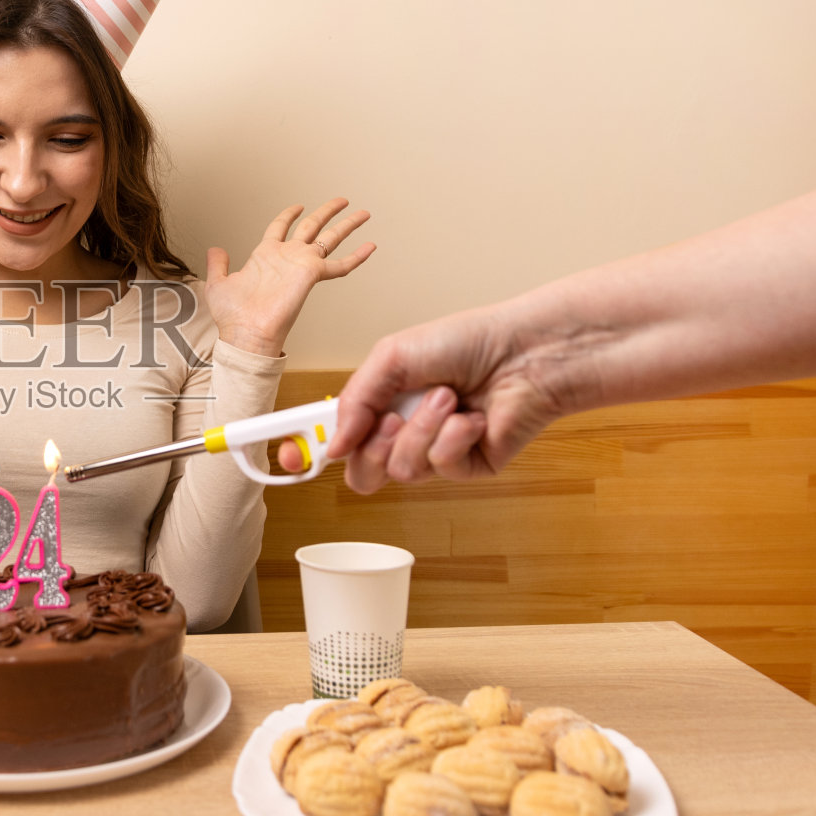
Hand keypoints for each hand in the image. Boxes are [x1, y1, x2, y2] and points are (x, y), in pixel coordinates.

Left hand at [205, 200, 374, 357]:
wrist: (246, 333)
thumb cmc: (233, 317)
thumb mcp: (217, 284)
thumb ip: (218, 265)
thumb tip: (215, 251)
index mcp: (265, 256)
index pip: (280, 227)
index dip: (289, 215)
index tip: (298, 206)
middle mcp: (286, 257)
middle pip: (312, 226)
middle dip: (327, 212)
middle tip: (342, 201)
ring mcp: (300, 265)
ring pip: (329, 239)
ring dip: (347, 225)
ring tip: (363, 213)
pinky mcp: (311, 275)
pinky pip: (339, 265)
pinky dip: (356, 257)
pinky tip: (370, 247)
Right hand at [319, 304, 570, 492]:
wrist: (524, 352)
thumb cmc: (465, 341)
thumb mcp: (392, 356)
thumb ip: (354, 400)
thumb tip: (333, 445)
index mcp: (381, 404)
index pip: (337, 441)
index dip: (310, 452)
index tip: (292, 455)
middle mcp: (404, 432)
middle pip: (363, 474)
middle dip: (372, 447)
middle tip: (391, 418)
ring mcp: (436, 453)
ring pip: (401, 470)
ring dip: (421, 430)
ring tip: (448, 398)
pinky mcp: (468, 467)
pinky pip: (441, 468)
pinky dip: (452, 437)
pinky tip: (471, 415)